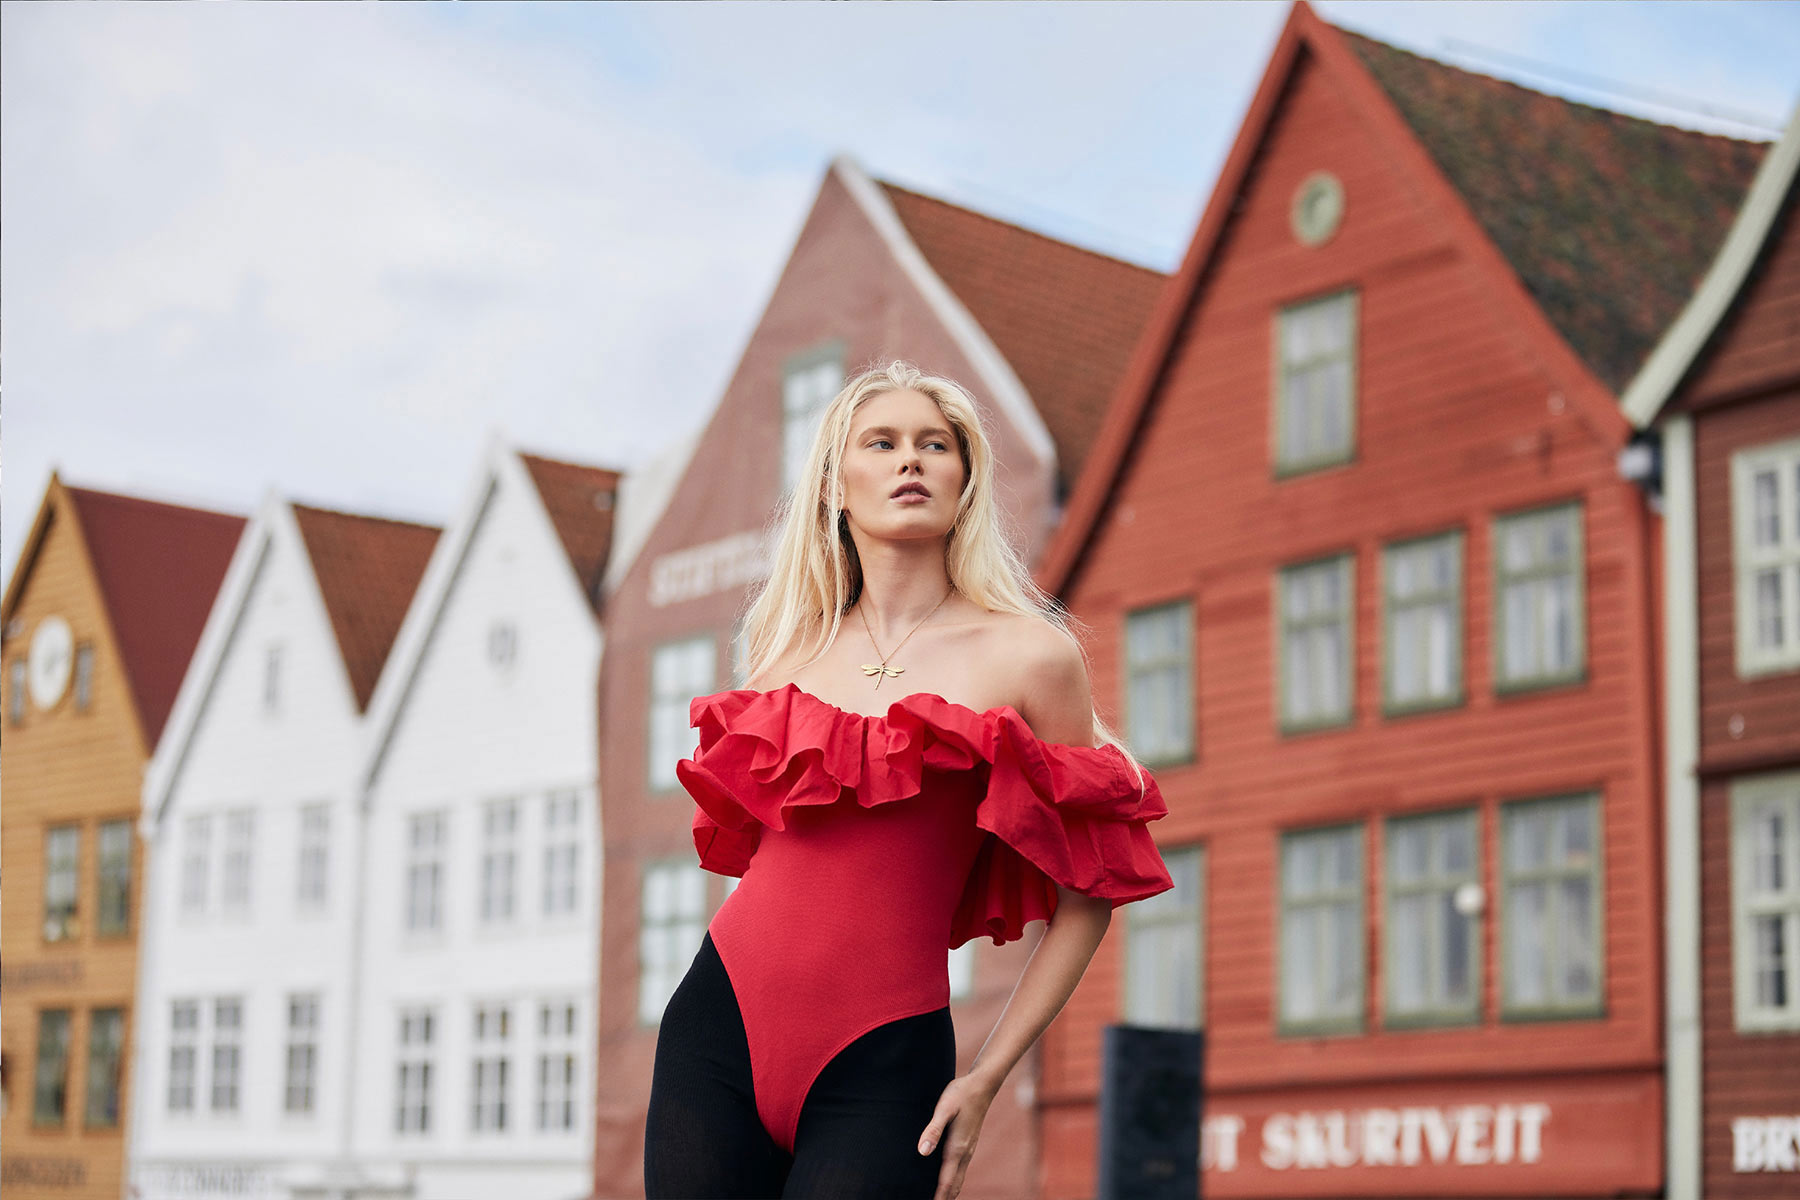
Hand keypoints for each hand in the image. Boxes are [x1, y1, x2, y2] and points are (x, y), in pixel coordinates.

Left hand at [918, 1072, 996, 1199]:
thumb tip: (923, 1151)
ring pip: (959, 1179)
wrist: (982, 1085)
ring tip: (938, 1199)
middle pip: (954, 1185)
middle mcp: (965, 1153)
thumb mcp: (944, 1109)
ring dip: (949, 1192)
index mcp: (957, 1148)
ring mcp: (968, 1150)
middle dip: (944, 1198)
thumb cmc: (961, 1094)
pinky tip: (946, 1181)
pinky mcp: (968, 1144)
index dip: (938, 1197)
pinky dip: (953, 1181)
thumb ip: (933, 1129)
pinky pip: (960, 1170)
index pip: (946, 1181)